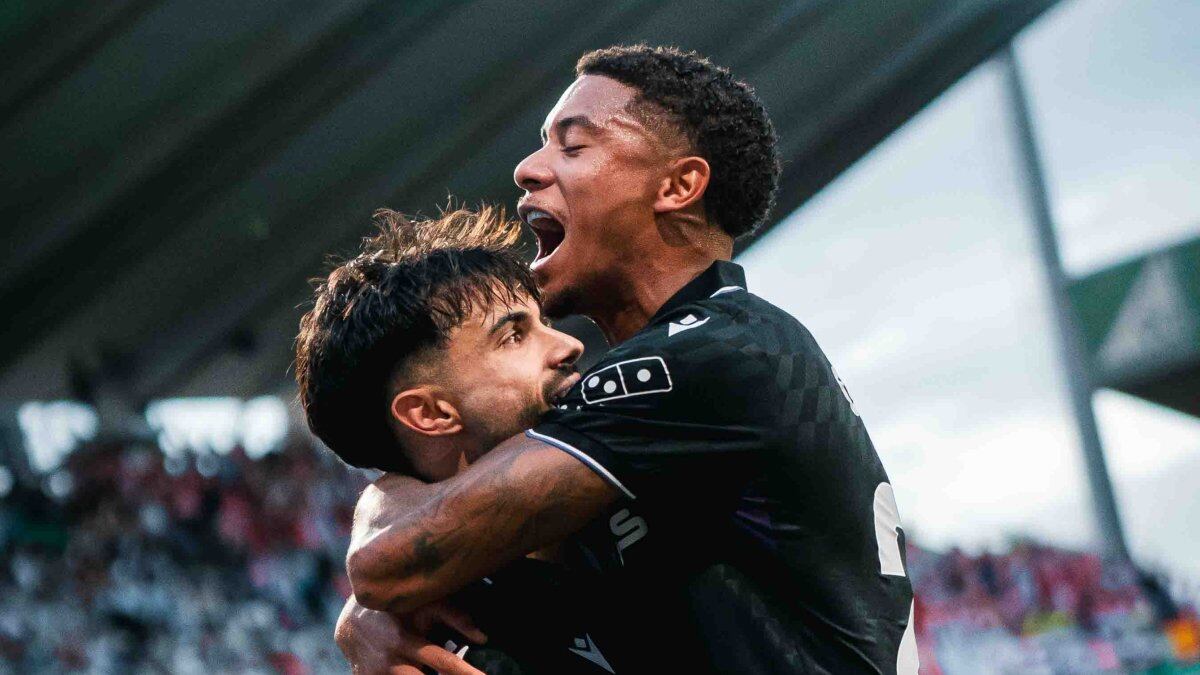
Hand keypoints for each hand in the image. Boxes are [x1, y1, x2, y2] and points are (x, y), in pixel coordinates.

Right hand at [335, 595, 486, 674]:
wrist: (350, 622)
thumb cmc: (395, 609)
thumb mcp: (423, 604)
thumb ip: (455, 616)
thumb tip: (483, 637)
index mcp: (404, 639)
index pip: (443, 662)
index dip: (466, 672)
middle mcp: (389, 660)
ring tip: (432, 667)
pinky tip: (418, 669)